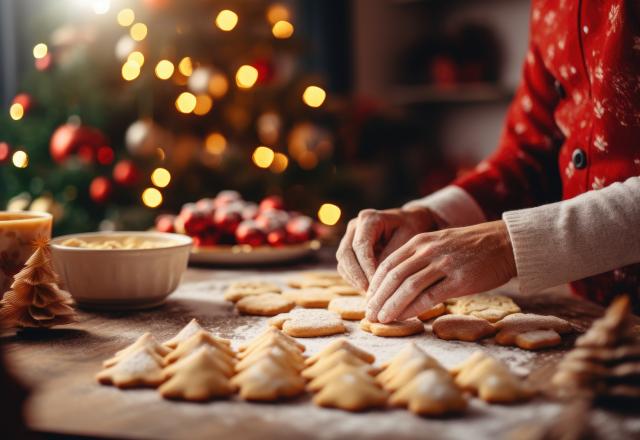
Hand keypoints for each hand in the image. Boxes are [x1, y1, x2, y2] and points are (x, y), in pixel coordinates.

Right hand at [336, 207, 436, 290]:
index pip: (360, 246)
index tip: (378, 286)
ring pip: (343, 262)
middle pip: (345, 254)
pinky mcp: (349, 249)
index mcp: (368, 219)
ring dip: (354, 280)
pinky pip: (345, 267)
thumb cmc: (412, 229)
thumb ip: (391, 258)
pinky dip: (354, 280)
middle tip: (370, 294)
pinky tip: (369, 291)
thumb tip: (378, 280)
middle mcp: (354, 226)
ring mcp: (349, 237)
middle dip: (357, 276)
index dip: (367, 268)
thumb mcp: (407, 240)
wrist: (411, 222)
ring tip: (370, 295)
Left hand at [366, 220, 516, 322]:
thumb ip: (418, 259)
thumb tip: (397, 284)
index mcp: (419, 242)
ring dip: (391, 306)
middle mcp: (428, 250)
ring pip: (408, 287)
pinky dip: (413, 309)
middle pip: (394, 276)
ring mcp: (443, 264)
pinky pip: (430, 296)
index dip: (375, 285)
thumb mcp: (438, 244)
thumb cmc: (470, 248)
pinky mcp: (459, 280)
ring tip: (381, 319)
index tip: (368, 300)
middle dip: (378, 298)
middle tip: (370, 314)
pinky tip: (404, 318)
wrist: (504, 243)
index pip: (388, 264)